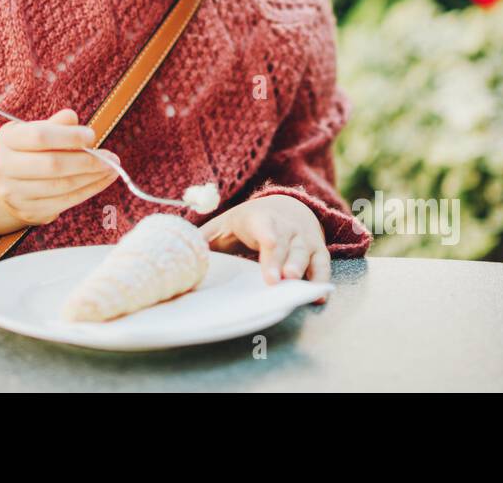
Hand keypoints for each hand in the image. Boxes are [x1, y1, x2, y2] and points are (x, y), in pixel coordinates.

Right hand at [0, 108, 117, 243]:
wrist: (8, 182)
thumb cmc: (29, 150)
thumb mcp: (35, 130)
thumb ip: (55, 124)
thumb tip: (72, 119)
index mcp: (7, 140)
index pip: (40, 137)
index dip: (69, 137)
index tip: (91, 136)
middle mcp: (4, 167)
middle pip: (52, 165)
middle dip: (86, 161)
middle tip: (111, 157)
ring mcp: (14, 193)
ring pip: (61, 186)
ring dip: (92, 177)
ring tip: (112, 168)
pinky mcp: (28, 211)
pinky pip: (65, 202)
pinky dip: (88, 191)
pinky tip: (102, 181)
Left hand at [198, 195, 330, 302]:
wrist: (287, 206)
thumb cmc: (247, 222)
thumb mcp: (225, 224)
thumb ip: (205, 239)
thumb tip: (180, 254)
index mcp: (259, 219)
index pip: (264, 227)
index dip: (266, 239)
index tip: (267, 251)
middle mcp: (285, 226)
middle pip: (285, 243)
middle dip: (280, 261)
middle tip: (276, 280)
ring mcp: (303, 238)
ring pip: (305, 252)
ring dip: (301, 267)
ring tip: (294, 283)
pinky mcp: (317, 250)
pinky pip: (322, 264)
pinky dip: (321, 279)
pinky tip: (317, 296)